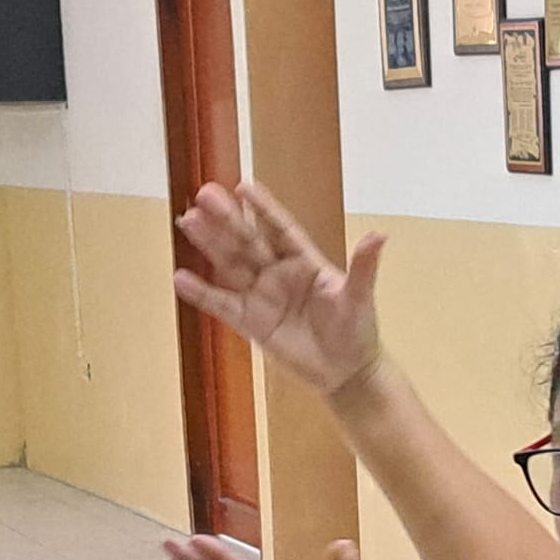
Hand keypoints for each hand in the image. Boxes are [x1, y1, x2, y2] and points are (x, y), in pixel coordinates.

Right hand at [173, 181, 386, 397]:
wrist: (346, 372)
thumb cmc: (357, 331)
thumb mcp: (359, 298)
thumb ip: (363, 267)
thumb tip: (379, 235)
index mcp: (306, 262)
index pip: (281, 229)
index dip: (263, 209)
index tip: (243, 186)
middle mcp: (280, 273)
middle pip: (250, 242)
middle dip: (227, 220)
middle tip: (203, 195)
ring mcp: (263, 296)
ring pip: (232, 265)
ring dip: (210, 244)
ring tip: (188, 221)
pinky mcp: (251, 322)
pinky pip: (223, 305)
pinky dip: (202, 293)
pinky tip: (181, 278)